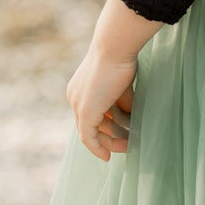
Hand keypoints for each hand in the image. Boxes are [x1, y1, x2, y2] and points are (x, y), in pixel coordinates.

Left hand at [67, 45, 136, 161]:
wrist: (114, 47)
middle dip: (110, 135)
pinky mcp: (86, 113)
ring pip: (91, 132)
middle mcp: (74, 97)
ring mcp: (78, 105)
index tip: (123, 130)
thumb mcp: (121, 84)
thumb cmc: (120, 58)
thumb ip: (122, 101)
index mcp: (80, 87)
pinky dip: (98, 148)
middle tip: (128, 143)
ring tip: (127, 147)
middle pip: (91, 124)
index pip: (92, 111)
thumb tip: (130, 117)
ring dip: (110, 142)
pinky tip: (108, 156)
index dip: (108, 123)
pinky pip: (89, 138)